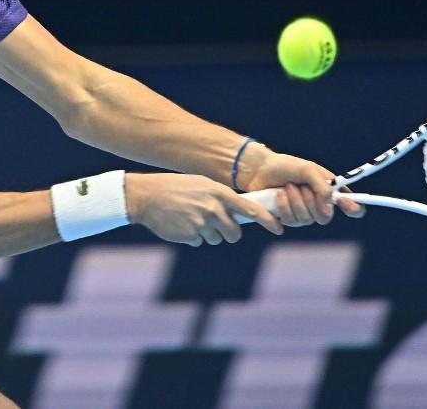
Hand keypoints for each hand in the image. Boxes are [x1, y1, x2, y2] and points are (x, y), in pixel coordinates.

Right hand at [125, 172, 283, 246]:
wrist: (147, 196)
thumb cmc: (176, 188)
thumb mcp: (202, 185)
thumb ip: (221, 199)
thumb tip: (238, 214)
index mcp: (219, 193)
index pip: (251, 210)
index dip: (268, 221)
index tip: (279, 229)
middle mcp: (214, 209)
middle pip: (234, 233)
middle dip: (228, 233)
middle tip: (215, 224)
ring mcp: (202, 223)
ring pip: (216, 238)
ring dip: (207, 233)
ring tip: (190, 217)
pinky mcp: (191, 235)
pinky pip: (199, 241)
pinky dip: (192, 236)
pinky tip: (181, 222)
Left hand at [239, 148, 363, 224]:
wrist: (259, 170)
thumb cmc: (285, 165)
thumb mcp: (307, 170)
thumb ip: (322, 187)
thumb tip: (330, 208)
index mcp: (328, 189)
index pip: (350, 204)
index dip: (353, 208)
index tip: (348, 206)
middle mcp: (318, 203)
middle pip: (325, 217)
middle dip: (310, 202)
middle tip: (300, 186)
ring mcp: (302, 212)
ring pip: (306, 220)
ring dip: (294, 202)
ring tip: (286, 187)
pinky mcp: (287, 218)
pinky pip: (291, 222)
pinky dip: (284, 207)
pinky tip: (278, 195)